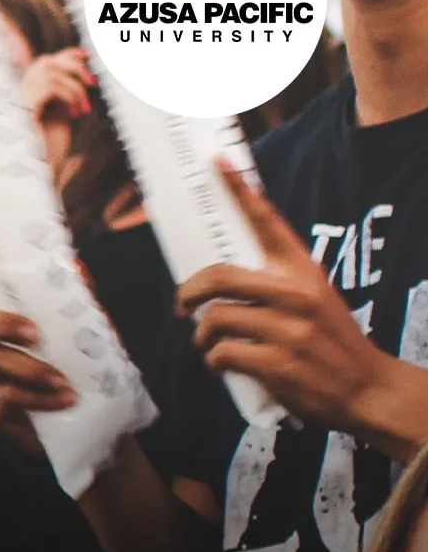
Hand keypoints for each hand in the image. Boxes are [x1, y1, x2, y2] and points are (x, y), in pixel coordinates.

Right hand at [0, 306, 77, 458]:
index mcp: (10, 337)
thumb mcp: (83, 351)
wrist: (86, 431)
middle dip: (2, 326)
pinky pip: (6, 399)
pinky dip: (37, 398)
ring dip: (28, 368)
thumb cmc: (80, 383)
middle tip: (36, 336)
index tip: (33, 323)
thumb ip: (81, 326)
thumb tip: (88, 289)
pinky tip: (65, 400)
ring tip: (62, 380)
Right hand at [21, 48, 94, 123]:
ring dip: (77, 90)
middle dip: (77, 68)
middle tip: (94, 83)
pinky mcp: (28, 104)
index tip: (88, 56)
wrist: (50, 155)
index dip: (67, 54)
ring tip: (85, 108)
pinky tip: (75, 114)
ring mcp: (22, 95)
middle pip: (50, 62)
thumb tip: (83, 57)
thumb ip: (69, 79)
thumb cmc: (58, 130)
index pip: (48, 60)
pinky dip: (70, 98)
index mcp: (28, 84)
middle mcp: (22, 87)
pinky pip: (53, 88)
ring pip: (55, 75)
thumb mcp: (66, 101)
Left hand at [177, 162, 397, 432]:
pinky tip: (225, 366)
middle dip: (188, 293)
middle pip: (218, 277)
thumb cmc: (330, 344)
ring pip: (214, 319)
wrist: (369, 390)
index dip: (239, 191)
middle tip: (183, 306)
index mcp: (304, 273)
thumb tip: (220, 281)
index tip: (217, 161)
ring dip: (202, 337)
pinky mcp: (277, 363)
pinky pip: (221, 354)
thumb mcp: (314, 300)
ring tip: (211, 346)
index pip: (268, 223)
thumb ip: (275, 285)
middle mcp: (296, 295)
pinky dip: (214, 362)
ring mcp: (287, 330)